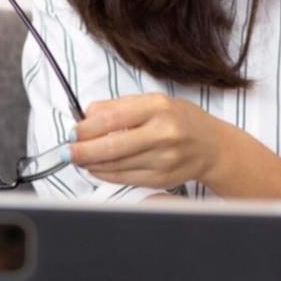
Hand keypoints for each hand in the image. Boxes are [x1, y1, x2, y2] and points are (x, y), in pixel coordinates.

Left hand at [69, 93, 226, 190]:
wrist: (213, 147)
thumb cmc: (181, 120)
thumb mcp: (154, 101)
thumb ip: (119, 106)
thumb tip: (86, 115)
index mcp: (158, 108)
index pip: (112, 118)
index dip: (86, 128)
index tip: (73, 132)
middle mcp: (163, 133)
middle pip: (111, 147)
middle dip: (82, 151)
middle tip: (68, 151)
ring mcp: (163, 159)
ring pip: (115, 165)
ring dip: (91, 164)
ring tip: (79, 158)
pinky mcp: (162, 179)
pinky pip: (125, 178)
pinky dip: (106, 174)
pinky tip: (97, 168)